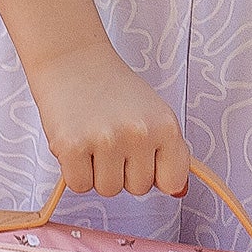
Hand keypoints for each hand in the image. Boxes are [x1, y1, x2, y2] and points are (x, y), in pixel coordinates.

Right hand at [26, 35, 191, 199]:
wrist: (72, 59)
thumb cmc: (113, 89)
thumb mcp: (153, 113)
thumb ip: (168, 152)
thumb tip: (179, 193)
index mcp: (165, 125)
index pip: (173, 181)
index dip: (155, 172)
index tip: (143, 155)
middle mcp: (139, 134)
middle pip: (138, 189)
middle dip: (124, 170)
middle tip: (112, 137)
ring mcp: (106, 141)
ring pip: (108, 190)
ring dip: (98, 172)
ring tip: (94, 138)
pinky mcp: (72, 147)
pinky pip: (80, 185)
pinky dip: (75, 170)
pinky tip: (77, 142)